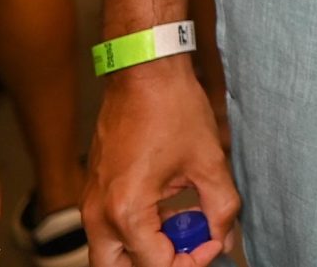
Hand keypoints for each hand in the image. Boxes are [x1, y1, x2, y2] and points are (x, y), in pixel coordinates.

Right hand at [82, 59, 235, 266]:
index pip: (156, 266)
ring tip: (185, 224)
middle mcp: (100, 213)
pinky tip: (172, 208)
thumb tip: (225, 235)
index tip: (215, 241)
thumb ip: (221, 207)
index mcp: (127, 210)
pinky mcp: (94, 190)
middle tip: (191, 248)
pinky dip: (138, 231)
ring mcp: (91, 202)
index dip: (193, 261)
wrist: (144, 70)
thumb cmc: (172, 108)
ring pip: (111, 253)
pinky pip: (110, 228)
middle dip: (158, 265)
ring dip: (147, 250)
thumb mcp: (209, 161)